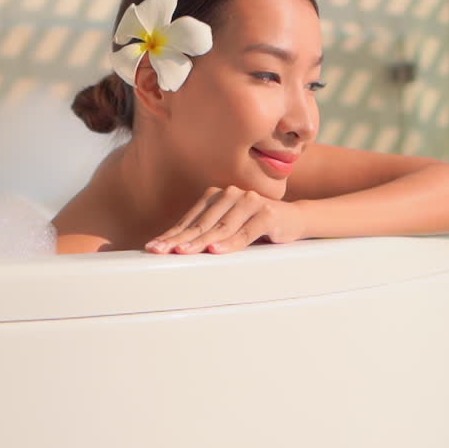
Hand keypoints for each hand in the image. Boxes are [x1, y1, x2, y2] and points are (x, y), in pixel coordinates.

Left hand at [145, 185, 307, 254]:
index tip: (154, 247)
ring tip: (183, 252)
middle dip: (179, 239)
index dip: (172, 234)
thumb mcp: (229, 228)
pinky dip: (231, 243)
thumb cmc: (256, 226)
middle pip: (201, 223)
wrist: (294, 219)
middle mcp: (231, 195)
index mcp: (217, 196)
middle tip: (161, 251)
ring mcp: (250, 202)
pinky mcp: (267, 213)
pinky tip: (216, 250)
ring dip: (201, 242)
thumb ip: (208, 232)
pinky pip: (246, 231)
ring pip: (221, 227)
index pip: (190, 219)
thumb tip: (176, 248)